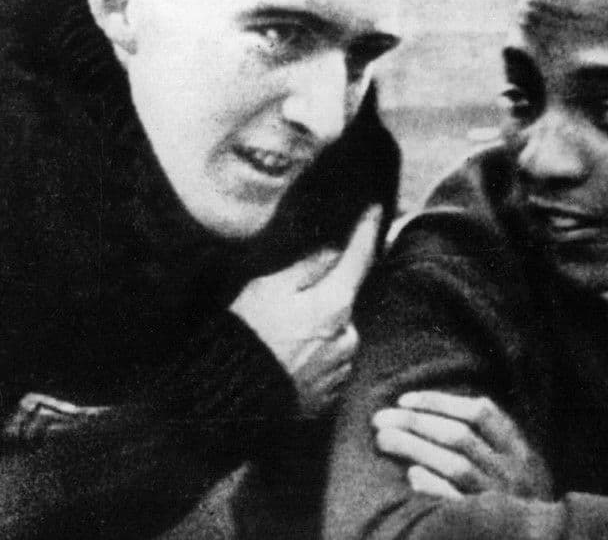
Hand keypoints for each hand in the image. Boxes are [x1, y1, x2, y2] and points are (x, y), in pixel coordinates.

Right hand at [232, 205, 381, 416]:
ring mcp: (340, 368)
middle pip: (343, 302)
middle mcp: (347, 337)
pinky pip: (327, 365)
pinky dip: (312, 358)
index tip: (375, 208)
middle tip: (285, 307)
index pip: (359, 258)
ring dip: (317, 331)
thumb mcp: (268, 287)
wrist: (233, 400)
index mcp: (335, 305)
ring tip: (278, 341)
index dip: (367, 230)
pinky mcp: (329, 394)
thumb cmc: (247, 337)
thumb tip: (333, 251)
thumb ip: (307, 266)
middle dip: (323, 297)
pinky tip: (284, 362)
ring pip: (336, 334)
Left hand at [372, 391, 550, 499]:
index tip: (403, 400)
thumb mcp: (517, 467)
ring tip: (383, 440)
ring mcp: (500, 499)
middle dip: (416, 422)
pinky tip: (411, 475)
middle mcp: (514, 472)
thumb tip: (432, 412)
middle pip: (460, 436)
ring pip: (455, 465)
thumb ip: (491, 440)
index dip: (440, 402)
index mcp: (521, 451)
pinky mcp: (486, 525)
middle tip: (380, 419)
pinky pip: (457, 501)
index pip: (481, 412)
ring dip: (415, 447)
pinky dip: (435, 485)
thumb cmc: (517, 501)